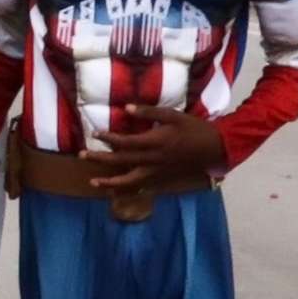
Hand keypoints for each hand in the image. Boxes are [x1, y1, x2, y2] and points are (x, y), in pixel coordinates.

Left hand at [80, 104, 224, 191]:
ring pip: (129, 180)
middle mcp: (153, 159)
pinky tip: (114, 190)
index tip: (95, 133)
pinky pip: (141, 187)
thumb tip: (126, 107)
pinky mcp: (162, 179)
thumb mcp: (174, 115)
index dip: (109, 138)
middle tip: (81, 155)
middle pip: (122, 160)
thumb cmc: (194, 128)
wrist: (216, 148)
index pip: (126, 142)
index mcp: (155, 141)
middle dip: (100, 158)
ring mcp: (157, 172)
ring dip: (110, 182)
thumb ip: (149, 111)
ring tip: (93, 182)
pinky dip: (127, 189)